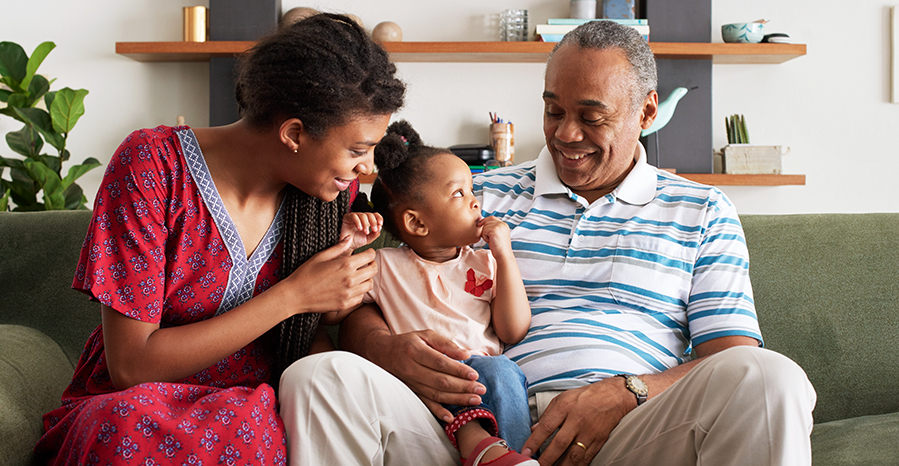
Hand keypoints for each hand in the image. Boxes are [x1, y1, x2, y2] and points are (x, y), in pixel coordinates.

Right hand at [283, 236, 377, 313]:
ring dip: (367, 279)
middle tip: (365, 264)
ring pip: (369, 284)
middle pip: (373, 270)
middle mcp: (350, 279)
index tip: (366, 254)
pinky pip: (361, 297)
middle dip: (371, 264)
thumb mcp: (320, 256)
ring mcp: (349, 293)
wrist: (295, 295)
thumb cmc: (305, 274)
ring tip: (358, 276)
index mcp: (345, 264)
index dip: (370, 253)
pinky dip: (360, 291)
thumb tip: (350, 238)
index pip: (370, 256)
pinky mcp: (345, 304)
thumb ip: (338, 247)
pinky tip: (351, 287)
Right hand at [341, 212, 382, 250]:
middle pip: (370, 214)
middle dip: (373, 222)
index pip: (375, 215)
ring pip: (363, 215)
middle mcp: (362, 218)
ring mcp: (355, 217)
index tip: (380, 224)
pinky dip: (358, 222)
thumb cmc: (357, 241)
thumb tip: (379, 228)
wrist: (348, 246)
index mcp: (368, 221)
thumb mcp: (369, 239)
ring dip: (366, 223)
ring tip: (365, 231)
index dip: (379, 218)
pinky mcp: (347, 217)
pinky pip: (354, 216)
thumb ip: (375, 234)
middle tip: (373, 229)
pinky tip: (359, 228)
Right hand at [364, 327, 485, 422]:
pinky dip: (437, 411)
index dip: (458, 370)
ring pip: (435, 394)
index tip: (474, 375)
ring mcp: (410, 383)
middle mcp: (411, 369)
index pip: (440, 362)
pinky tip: (451, 417)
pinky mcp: (410, 392)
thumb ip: (446, 344)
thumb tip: (466, 354)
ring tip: (475, 400)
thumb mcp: (425, 335)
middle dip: (463, 387)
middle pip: (440, 381)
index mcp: (415, 351)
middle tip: (481, 390)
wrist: (381, 353)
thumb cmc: (409, 342)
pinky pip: (425, 403)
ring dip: (457, 399)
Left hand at [478, 216, 512, 257]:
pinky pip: (484, 231)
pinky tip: (490, 241)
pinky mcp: (494, 230)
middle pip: (487, 220)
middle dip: (484, 228)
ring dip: (485, 234)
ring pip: (485, 226)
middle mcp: (502, 224)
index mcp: (504, 225)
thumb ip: (493, 228)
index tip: (480, 225)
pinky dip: (485, 237)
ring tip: (491, 240)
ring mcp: (499, 226)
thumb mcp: (498, 235)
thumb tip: (483, 223)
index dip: (485, 221)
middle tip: (488, 237)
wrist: (503, 254)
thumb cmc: (499, 248)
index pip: (492, 218)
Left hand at [522, 378, 633, 465]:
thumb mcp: (562, 398)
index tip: (525, 452)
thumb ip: (547, 415)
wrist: (613, 396)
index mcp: (565, 407)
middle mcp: (577, 420)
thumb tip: (533, 429)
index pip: (546, 427)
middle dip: (546, 458)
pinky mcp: (599, 441)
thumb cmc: (585, 397)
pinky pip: (587, 458)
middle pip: (559, 444)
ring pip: (574, 455)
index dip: (534, 441)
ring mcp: (589, 432)